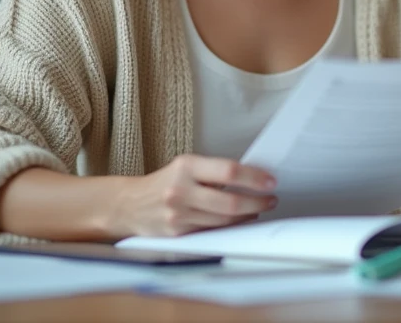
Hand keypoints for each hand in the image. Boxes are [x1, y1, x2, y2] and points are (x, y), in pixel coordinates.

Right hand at [108, 154, 276, 237]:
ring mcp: (178, 214)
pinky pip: (212, 230)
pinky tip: (240, 219)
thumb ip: (213, 171)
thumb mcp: (185, 167)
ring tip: (259, 208)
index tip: (271, 181)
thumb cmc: (164, 182)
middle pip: (230, 202)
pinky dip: (231, 226)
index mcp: (186, 167)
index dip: (254, 178)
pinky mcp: (178, 233)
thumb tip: (252, 177)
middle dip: (257, 202)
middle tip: (271, 199)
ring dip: (247, 215)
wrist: (128, 204)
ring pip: (224, 220)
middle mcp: (181, 190)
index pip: (228, 171)